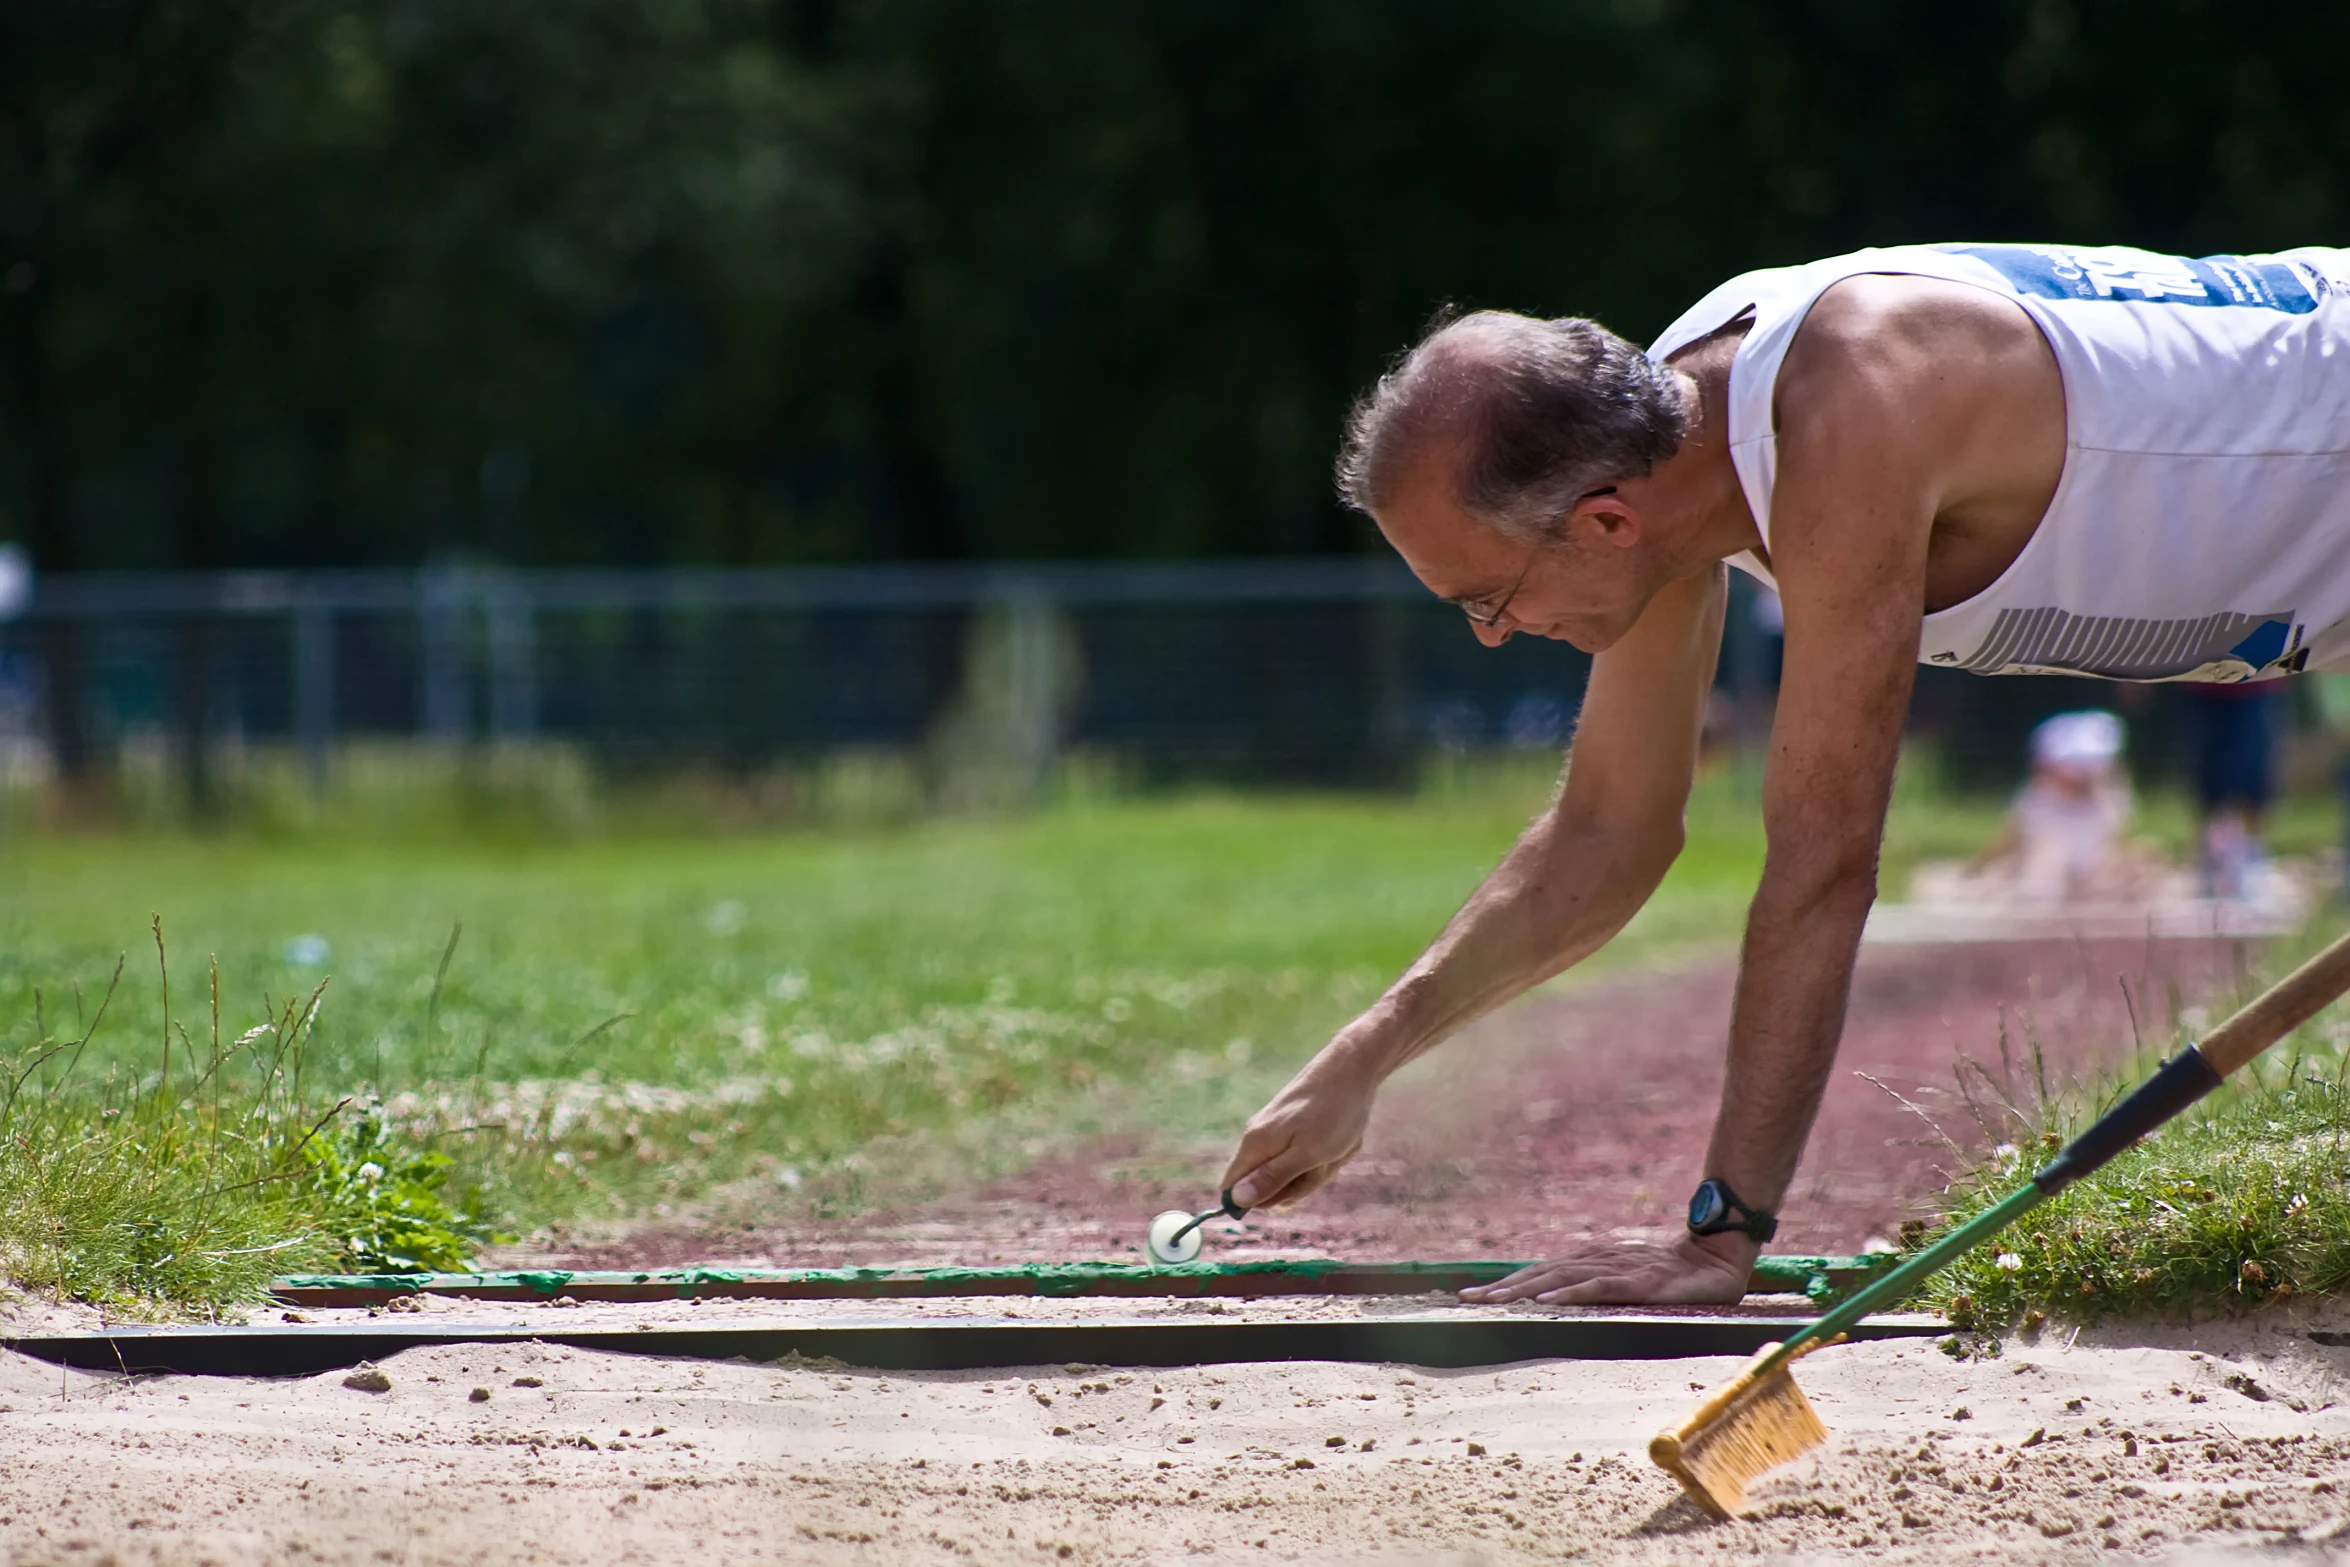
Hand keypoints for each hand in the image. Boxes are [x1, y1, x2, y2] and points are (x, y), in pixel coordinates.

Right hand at [1220, 1052, 1379, 1210]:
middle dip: (1301, 1184)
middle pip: (1269, 1186)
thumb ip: (1271, 1179)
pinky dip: (1326, 1157)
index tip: (1290, 1194)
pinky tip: (1338, 1141)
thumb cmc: (1333, 1113)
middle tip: (1322, 1163)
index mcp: (1255, 1144)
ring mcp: (1277, 1132)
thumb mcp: (1307, 1155)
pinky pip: (1306, 1158)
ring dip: (1319, 1170)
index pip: (1232, 1189)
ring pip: (1293, 1173)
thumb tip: (1236, 1201)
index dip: (1258, 1202)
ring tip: (1334, 1148)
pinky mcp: (1294, 1128)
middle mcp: (1259, 1138)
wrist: (1352, 1068)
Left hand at [1458, 1230, 1756, 1306]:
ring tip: (1494, 1301)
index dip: (1506, 1284)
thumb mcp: (1627, 1278)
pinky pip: (1596, 1287)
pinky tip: (1547, 1301)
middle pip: (1541, 1274)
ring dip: (1525, 1289)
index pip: (1540, 1273)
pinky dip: (1569, 1294)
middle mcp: (1596, 1260)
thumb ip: (1597, 1285)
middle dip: (1503, 1288)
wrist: (1715, 1254)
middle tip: (1466, 1301)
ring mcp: (1615, 1268)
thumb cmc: (1671, 1271)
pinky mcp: (1637, 1281)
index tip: (1471, 1297)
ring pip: (1561, 1278)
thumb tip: (1562, 1300)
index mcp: (1591, 1261)